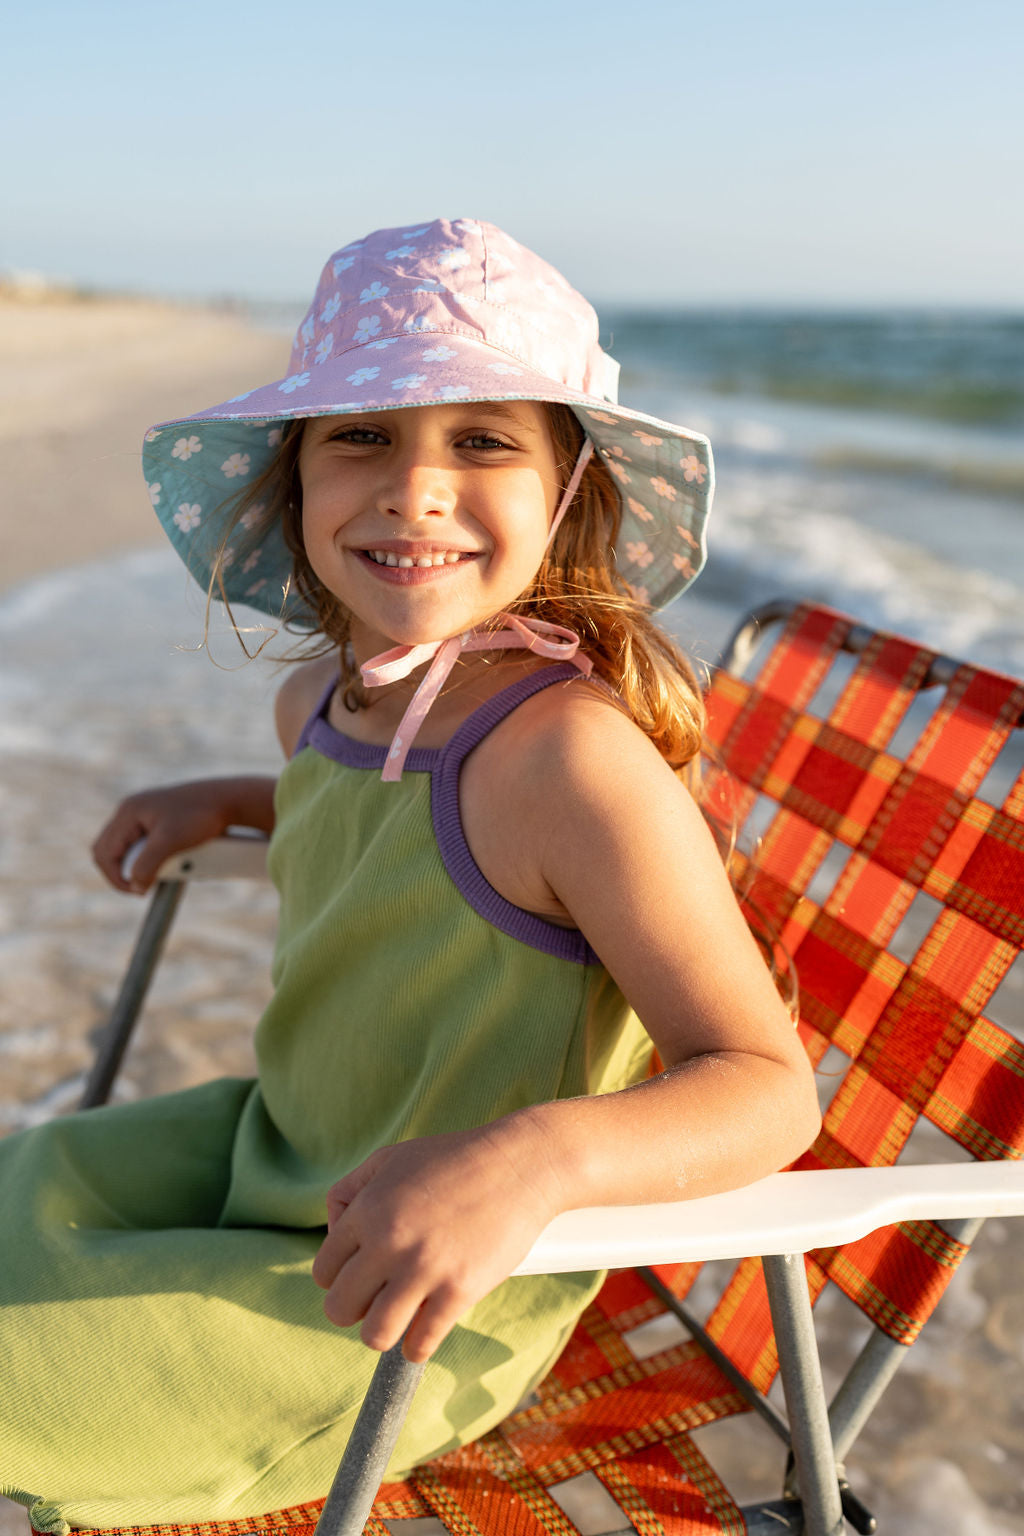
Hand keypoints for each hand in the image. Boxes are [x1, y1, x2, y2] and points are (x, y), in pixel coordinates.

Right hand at [91, 779, 254, 892]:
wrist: (228, 800)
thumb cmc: (200, 815)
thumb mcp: (170, 842)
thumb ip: (148, 865)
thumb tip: (134, 887)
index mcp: (128, 812)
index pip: (104, 853)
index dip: (115, 877)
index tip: (136, 891)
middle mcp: (131, 811)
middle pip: (108, 850)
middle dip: (121, 872)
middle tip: (141, 887)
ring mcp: (142, 815)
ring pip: (124, 848)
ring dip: (135, 865)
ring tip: (155, 874)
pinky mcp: (156, 821)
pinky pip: (140, 844)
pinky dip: (147, 858)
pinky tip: (164, 864)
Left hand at [312, 1117, 564, 1362]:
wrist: (519, 1164)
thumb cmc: (454, 1159)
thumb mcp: (391, 1158)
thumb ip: (350, 1192)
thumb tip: (332, 1236)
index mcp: (368, 1209)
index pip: (324, 1271)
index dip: (340, 1277)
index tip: (363, 1274)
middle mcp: (389, 1241)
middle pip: (339, 1309)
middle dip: (355, 1308)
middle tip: (380, 1296)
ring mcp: (424, 1268)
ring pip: (374, 1335)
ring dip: (384, 1332)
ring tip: (401, 1316)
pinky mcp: (459, 1291)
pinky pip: (419, 1344)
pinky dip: (418, 1345)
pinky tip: (426, 1328)